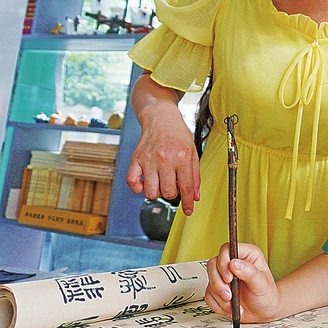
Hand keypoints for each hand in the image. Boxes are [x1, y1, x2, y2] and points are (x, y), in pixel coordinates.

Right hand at [126, 74, 200, 215]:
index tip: (189, 211)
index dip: (188, 203)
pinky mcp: (136, 159)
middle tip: (173, 184)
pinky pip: (132, 182)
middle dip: (172, 194)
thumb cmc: (178, 134)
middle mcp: (165, 159)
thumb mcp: (193, 152)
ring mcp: (148, 160)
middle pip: (168, 192)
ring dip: (156, 192)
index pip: (186, 188)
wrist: (160, 117)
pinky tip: (144, 184)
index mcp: (182, 157)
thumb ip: (195, 175)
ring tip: (160, 182)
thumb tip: (195, 197)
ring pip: (150, 192)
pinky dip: (137, 188)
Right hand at [205, 242, 281, 322]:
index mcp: (247, 255)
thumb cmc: (267, 295)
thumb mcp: (261, 283)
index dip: (223, 262)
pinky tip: (229, 308)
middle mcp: (234, 263)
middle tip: (229, 295)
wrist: (264, 312)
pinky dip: (217, 304)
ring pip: (210, 280)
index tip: (229, 278)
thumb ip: (249, 272)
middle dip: (218, 283)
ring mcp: (224, 276)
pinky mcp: (218, 288)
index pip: (227, 249)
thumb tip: (234, 263)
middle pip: (213, 264)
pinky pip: (208, 295)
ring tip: (232, 304)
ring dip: (219, 296)